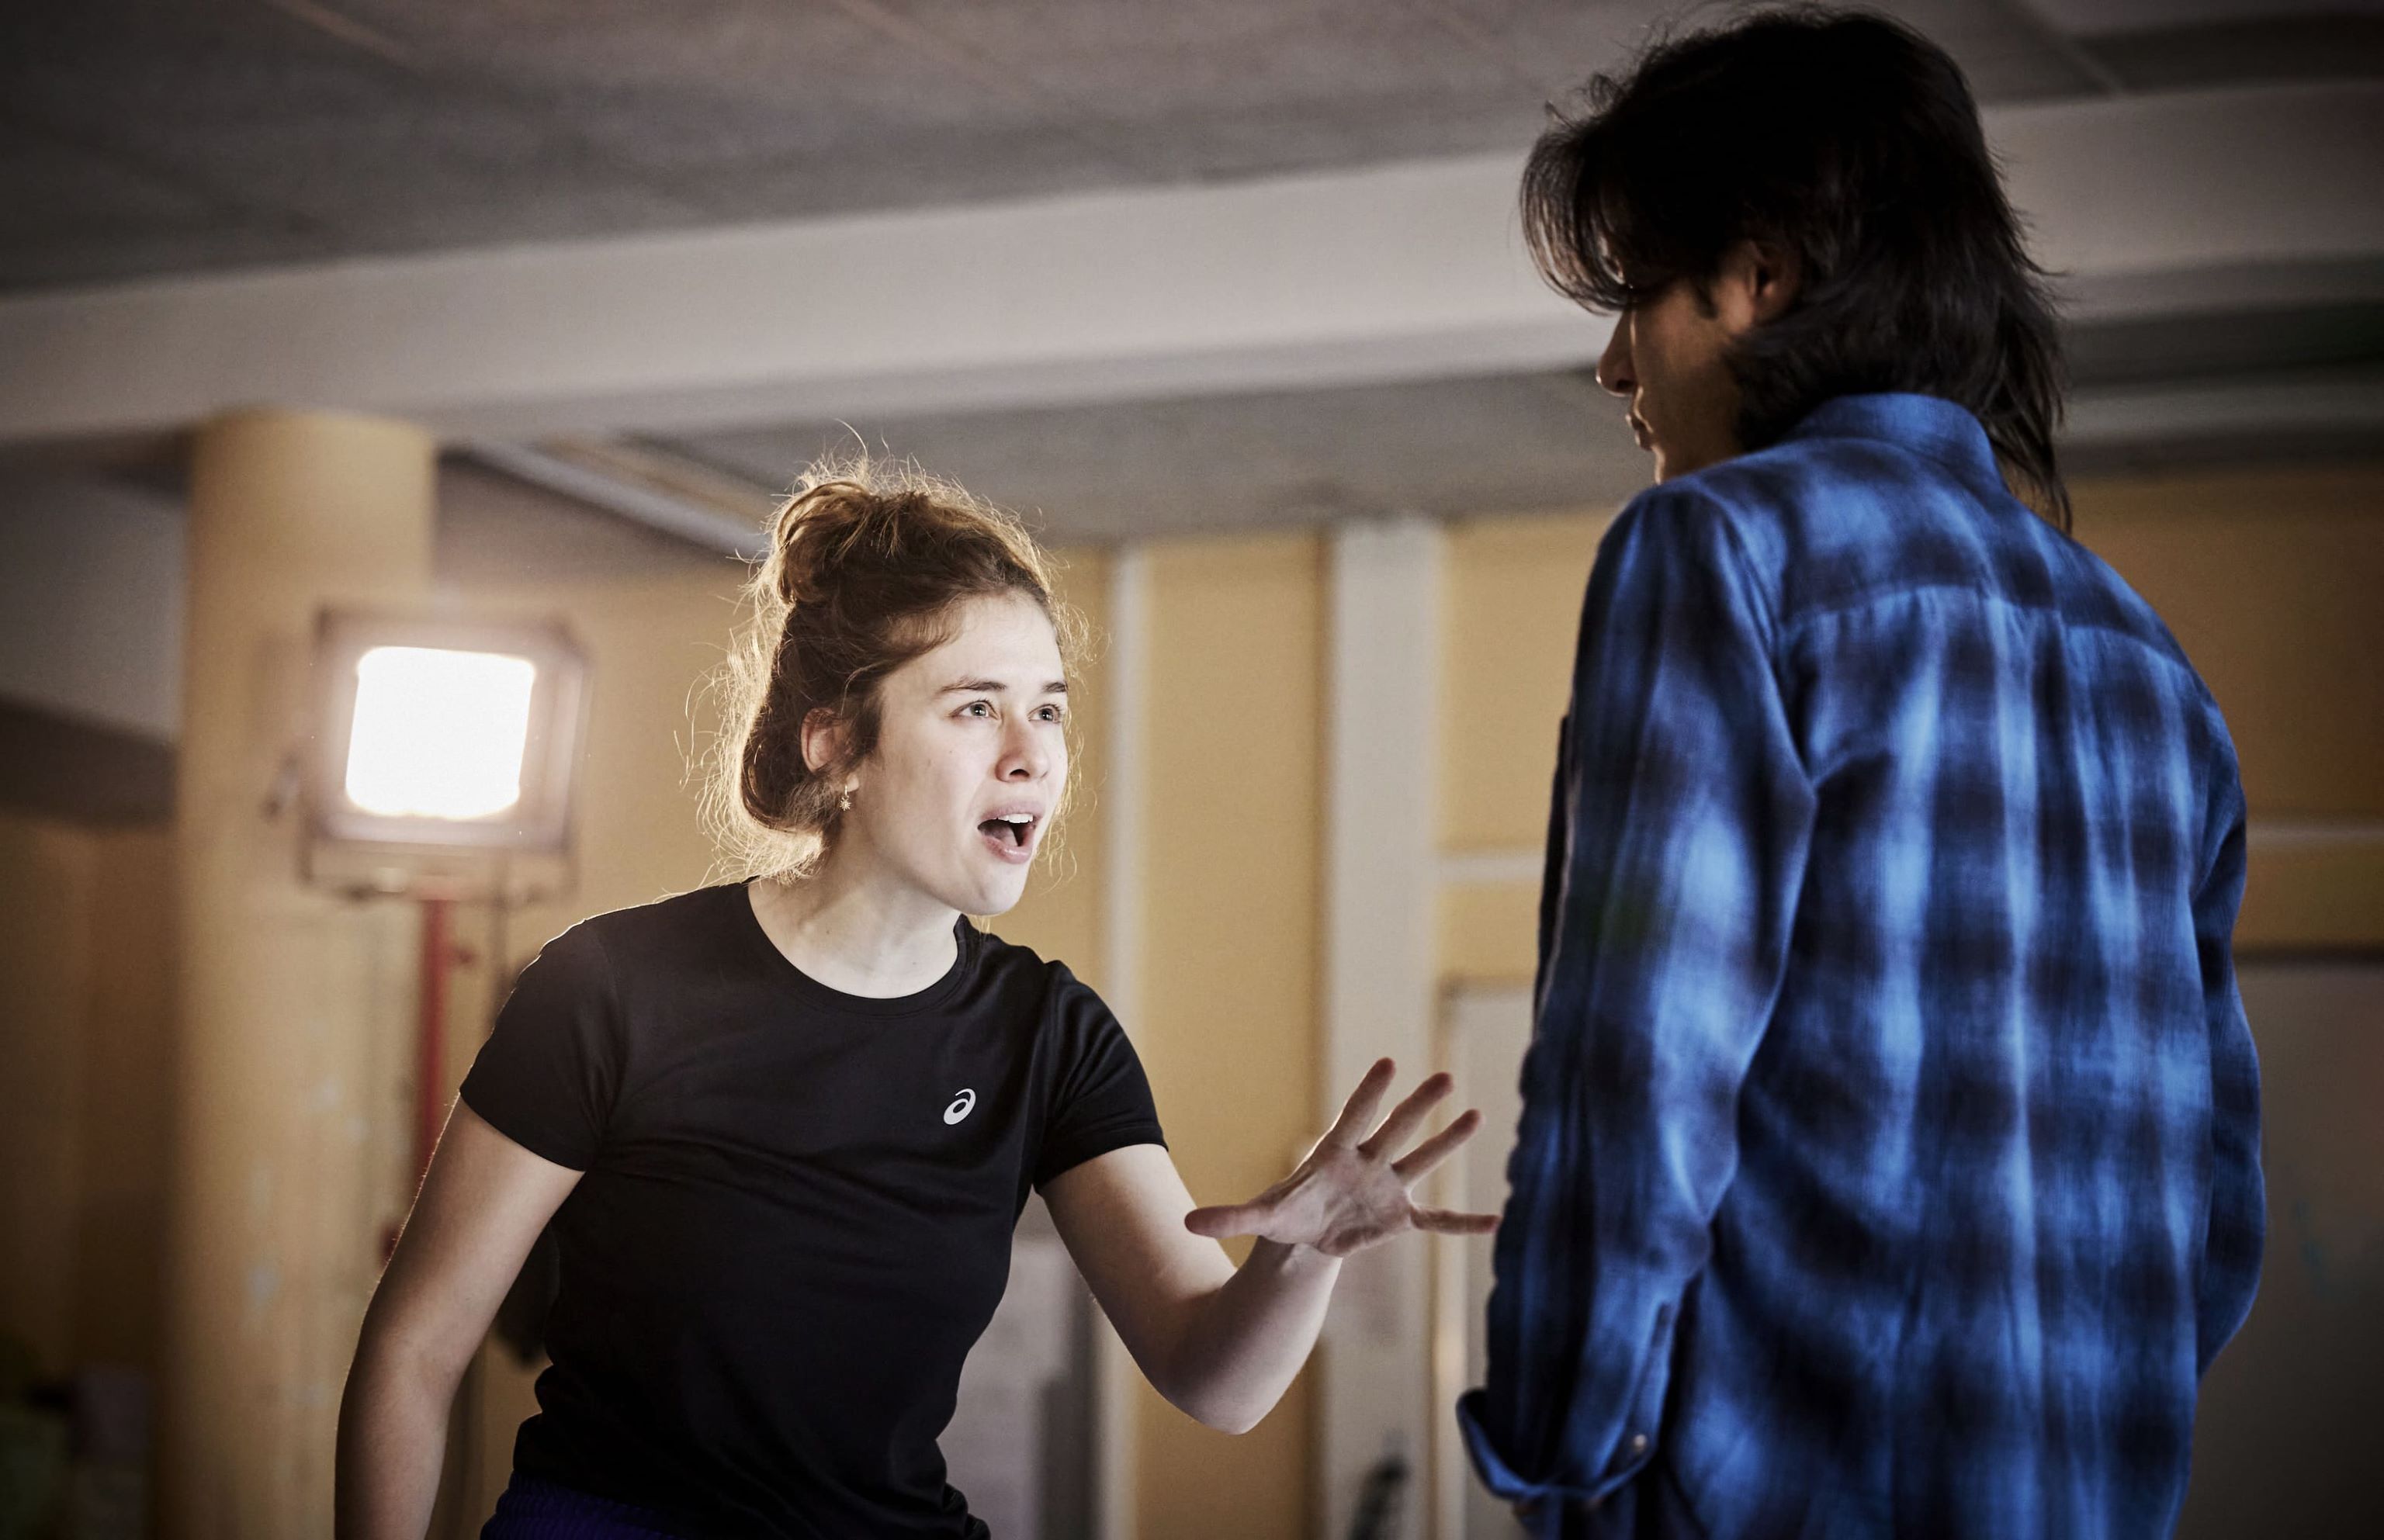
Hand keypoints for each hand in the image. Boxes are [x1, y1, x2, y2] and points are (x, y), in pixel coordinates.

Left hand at [1184, 1058, 1499, 1256]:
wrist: (1307, 1235)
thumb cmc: (1285, 1214)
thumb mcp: (1257, 1217)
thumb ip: (1229, 1217)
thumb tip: (1187, 1224)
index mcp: (1334, 1155)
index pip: (1353, 1118)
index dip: (1369, 1093)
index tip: (1388, 1064)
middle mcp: (1368, 1163)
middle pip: (1396, 1130)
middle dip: (1418, 1106)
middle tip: (1445, 1076)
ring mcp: (1388, 1187)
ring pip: (1423, 1161)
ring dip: (1449, 1142)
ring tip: (1477, 1115)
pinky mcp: (1400, 1217)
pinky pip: (1438, 1220)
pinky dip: (1463, 1222)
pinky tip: (1495, 1220)